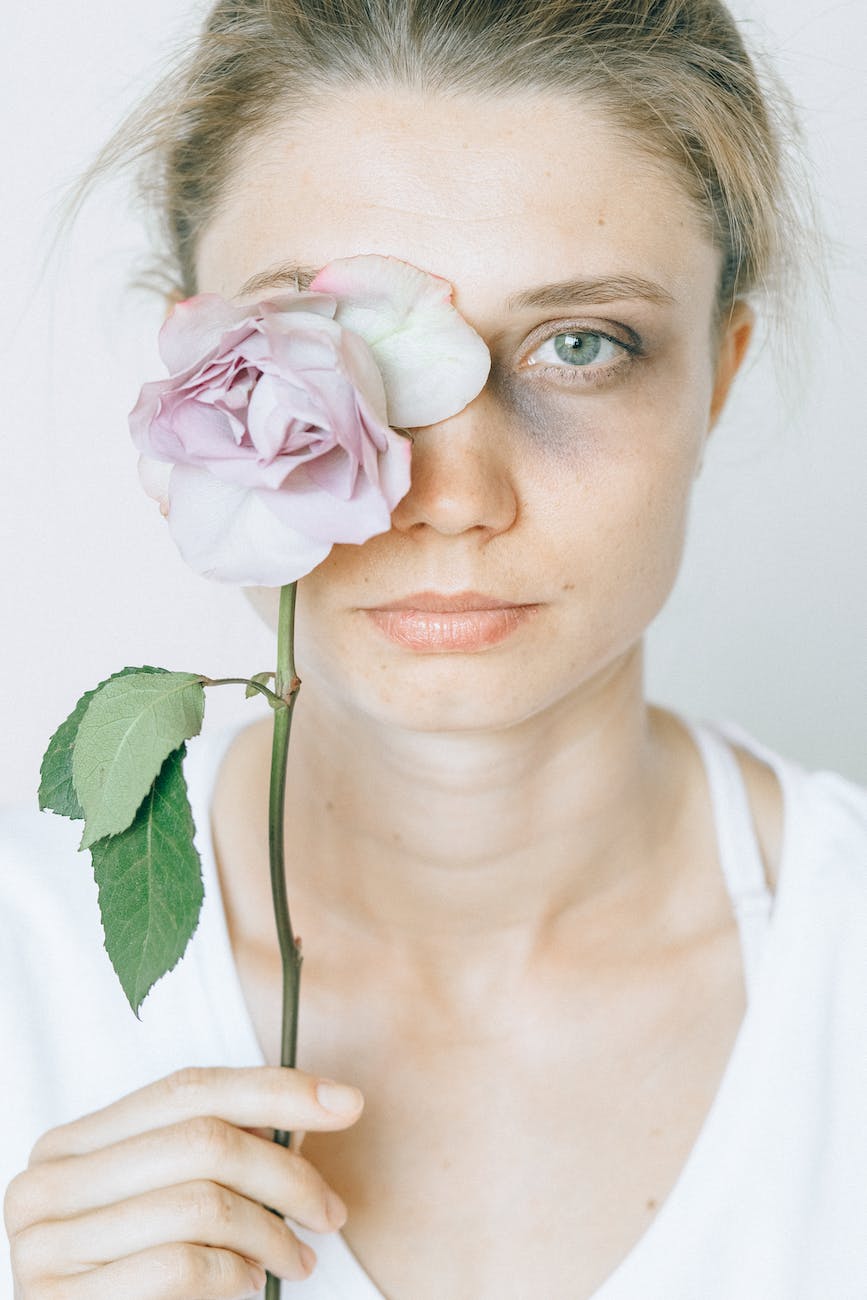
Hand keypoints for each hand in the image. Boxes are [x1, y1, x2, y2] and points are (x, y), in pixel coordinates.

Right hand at [4, 1065, 363, 1297]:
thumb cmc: (134, 1279)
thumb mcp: (165, 1203)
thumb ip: (212, 1154)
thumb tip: (321, 1105)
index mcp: (71, 1145)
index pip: (187, 1089)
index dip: (273, 1089)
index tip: (346, 1103)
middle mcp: (45, 1185)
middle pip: (203, 1142)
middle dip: (286, 1175)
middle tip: (330, 1212)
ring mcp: (43, 1246)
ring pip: (202, 1204)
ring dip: (270, 1234)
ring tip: (294, 1259)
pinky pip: (181, 1266)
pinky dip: (233, 1275)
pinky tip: (247, 1284)